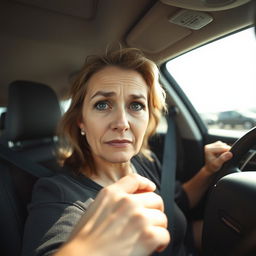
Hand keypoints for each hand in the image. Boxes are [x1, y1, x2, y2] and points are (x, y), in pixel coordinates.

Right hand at [55, 173, 169, 255]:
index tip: (151, 188)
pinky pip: (165, 234)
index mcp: (112, 193)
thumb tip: (131, 201)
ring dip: (158, 228)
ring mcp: (139, 217)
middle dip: (155, 211)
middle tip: (150, 222)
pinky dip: (161, 243)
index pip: (135, 179)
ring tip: (149, 237)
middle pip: (155, 199)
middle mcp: (127, 202)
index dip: (146, 184)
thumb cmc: (85, 239)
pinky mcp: (148, 236)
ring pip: (162, 218)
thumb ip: (113, 200)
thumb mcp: (95, 208)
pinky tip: (153, 248)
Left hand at [203, 141, 232, 174]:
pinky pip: (220, 144)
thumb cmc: (211, 167)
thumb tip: (230, 153)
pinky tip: (223, 153)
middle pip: (222, 145)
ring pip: (222, 144)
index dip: (229, 150)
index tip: (232, 154)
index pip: (222, 147)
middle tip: (230, 156)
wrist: (207, 168)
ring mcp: (210, 145)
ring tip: (225, 155)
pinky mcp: (212, 146)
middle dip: (227, 149)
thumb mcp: (217, 164)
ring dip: (225, 148)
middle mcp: (208, 146)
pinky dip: (223, 148)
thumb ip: (223, 158)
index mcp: (209, 150)